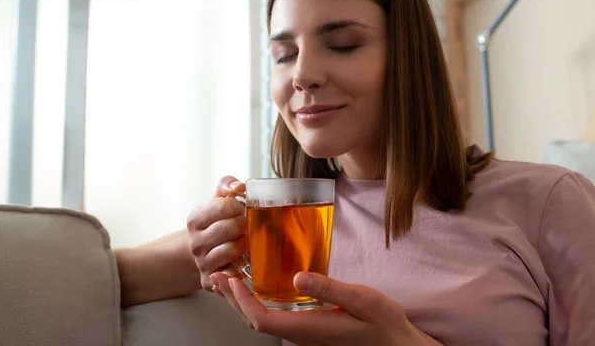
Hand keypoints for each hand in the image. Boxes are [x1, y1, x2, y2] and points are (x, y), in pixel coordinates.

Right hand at [187, 176, 246, 294]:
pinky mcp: (210, 281)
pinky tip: (242, 260)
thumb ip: (227, 185)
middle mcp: (195, 242)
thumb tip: (239, 186)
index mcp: (195, 219)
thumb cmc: (217, 223)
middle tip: (246, 225)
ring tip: (245, 240)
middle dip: (243, 224)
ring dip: (244, 243)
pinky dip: (240, 267)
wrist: (204, 251)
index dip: (237, 206)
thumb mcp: (218, 200)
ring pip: (231, 249)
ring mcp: (201, 263)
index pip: (222, 206)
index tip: (241, 209)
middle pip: (229, 228)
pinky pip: (231, 274)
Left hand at [210, 272, 441, 345]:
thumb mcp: (362, 300)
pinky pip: (274, 317)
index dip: (241, 301)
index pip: (261, 320)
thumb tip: (298, 277)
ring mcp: (303, 334)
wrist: (395, 345)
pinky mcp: (308, 328)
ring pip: (262, 320)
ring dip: (242, 301)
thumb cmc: (382, 324)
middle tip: (218, 274)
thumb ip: (330, 289)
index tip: (230, 279)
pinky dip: (257, 302)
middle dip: (233, 299)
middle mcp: (301, 335)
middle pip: (255, 321)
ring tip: (230, 279)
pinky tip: (257, 288)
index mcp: (309, 328)